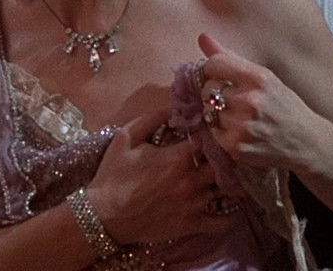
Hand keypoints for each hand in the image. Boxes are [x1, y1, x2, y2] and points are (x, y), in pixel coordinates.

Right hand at [86, 109, 231, 245]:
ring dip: (229, 182)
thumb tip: (174, 106)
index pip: (210, 138)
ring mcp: (194, 204)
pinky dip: (228, 215)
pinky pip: (221, 223)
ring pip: (227, 191)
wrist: (103, 215)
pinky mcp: (192, 225)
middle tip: (224, 154)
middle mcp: (192, 180)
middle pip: (225, 164)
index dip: (212, 132)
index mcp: (178, 157)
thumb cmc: (113, 175)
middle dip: (226, 157)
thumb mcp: (126, 138)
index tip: (210, 130)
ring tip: (229, 177)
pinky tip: (227, 207)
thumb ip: (152, 118)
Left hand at [197, 33, 324, 170]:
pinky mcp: (237, 147)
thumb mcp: (265, 78)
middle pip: (208, 88)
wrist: (307, 143)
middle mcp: (251, 101)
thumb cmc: (285, 107)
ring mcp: (243, 126)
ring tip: (238, 117)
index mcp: (259, 78)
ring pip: (208, 111)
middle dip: (215, 93)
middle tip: (234, 100)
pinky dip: (222, 132)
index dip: (213, 70)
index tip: (221, 77)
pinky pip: (213, 132)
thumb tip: (202, 37)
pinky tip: (239, 131)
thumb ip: (231, 58)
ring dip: (218, 114)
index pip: (214, 64)